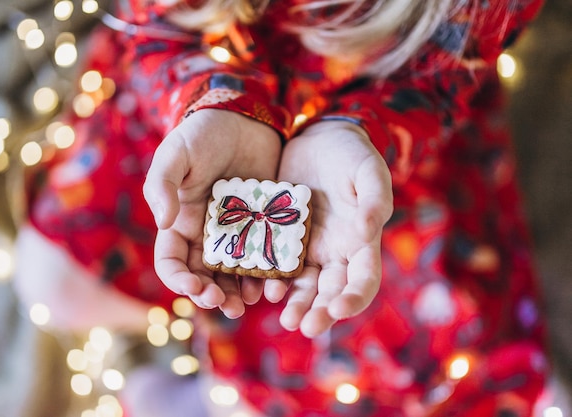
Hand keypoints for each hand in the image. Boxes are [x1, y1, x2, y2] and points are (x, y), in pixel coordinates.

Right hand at [143, 109, 281, 317]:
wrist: (244, 118)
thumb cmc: (203, 133)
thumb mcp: (176, 153)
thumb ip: (162, 185)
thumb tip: (163, 223)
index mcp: (182, 223)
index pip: (172, 262)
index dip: (179, 281)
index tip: (194, 288)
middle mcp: (209, 234)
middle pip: (205, 277)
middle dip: (214, 296)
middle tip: (229, 307)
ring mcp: (239, 233)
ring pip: (236, 274)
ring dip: (242, 292)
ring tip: (254, 301)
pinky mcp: (266, 226)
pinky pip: (267, 255)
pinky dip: (271, 271)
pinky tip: (278, 280)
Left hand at [274, 120, 392, 337]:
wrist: (318, 138)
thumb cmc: (351, 154)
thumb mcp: (368, 171)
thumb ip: (374, 199)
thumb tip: (367, 231)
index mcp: (361, 243)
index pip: (363, 281)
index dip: (354, 298)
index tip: (339, 310)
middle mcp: (334, 253)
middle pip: (330, 292)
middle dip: (320, 312)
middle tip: (305, 327)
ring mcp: (307, 248)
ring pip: (303, 285)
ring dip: (296, 304)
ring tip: (285, 320)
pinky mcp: (281, 237)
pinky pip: (275, 264)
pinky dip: (270, 279)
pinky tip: (261, 288)